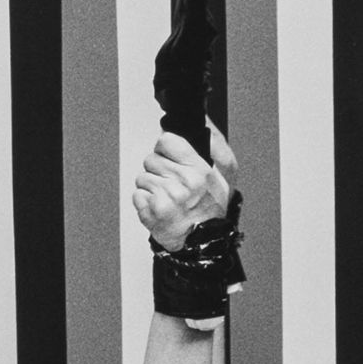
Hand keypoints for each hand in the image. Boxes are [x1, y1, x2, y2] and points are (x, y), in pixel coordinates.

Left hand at [131, 131, 233, 250]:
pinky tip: (159, 207)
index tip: (173, 157)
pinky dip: (144, 201)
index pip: (166, 141)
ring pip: (142, 177)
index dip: (167, 148)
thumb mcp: (226, 175)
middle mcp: (181, 184)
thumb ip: (217, 145)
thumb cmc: (212, 209)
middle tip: (172, 183)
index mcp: (199, 171)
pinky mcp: (150, 212)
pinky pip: (136, 194)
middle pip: (151, 158)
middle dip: (159, 169)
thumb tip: (205, 119)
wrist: (202, 244)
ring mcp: (164, 199)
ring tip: (167, 197)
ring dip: (151, 186)